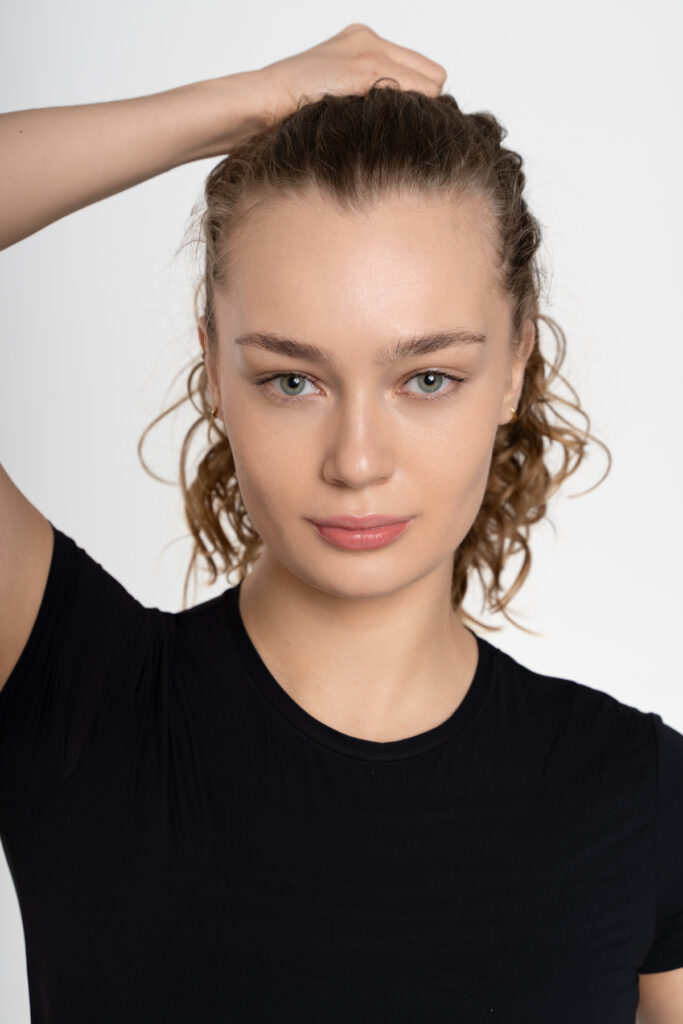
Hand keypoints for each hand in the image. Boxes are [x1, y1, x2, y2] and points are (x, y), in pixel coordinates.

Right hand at [253, 23, 447, 124]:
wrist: (259, 104)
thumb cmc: (288, 116)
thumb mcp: (334, 103)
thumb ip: (366, 101)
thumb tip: (404, 124)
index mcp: (360, 43)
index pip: (419, 71)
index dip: (419, 101)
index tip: (406, 126)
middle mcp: (368, 40)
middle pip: (434, 76)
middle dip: (425, 104)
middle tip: (404, 132)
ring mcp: (368, 49)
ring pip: (431, 85)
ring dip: (417, 113)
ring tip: (391, 134)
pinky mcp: (366, 65)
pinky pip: (416, 91)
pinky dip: (411, 114)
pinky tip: (388, 131)